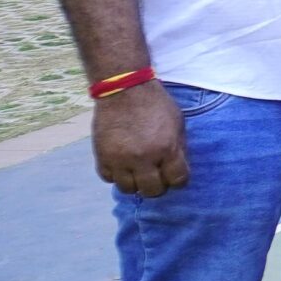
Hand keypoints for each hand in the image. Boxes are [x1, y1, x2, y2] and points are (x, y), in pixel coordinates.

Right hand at [93, 81, 188, 196]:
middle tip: (156, 176)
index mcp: (167, 148)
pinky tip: (122, 165)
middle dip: (157, 186)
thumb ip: (178, 148)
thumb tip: (177, 170)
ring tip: (138, 172)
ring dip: (135, 183)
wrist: (124, 89)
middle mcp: (143, 158)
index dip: (178, 180)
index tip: (175, 175)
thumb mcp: (178, 123)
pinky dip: (116, 175)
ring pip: (128, 189)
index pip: (177, 180)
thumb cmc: (155, 104)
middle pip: (152, 191)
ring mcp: (120, 159)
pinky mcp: (102, 156)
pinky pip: (108, 178)